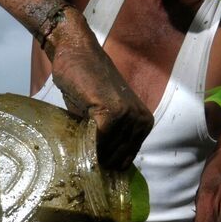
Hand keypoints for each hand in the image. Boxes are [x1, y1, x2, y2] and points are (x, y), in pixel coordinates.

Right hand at [44, 12, 152, 169]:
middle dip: (99, 163)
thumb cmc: (85, 83)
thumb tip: (100, 167)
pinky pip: (100, 143)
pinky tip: (77, 142)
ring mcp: (129, 116)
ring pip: (108, 153)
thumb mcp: (101, 116)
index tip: (93, 168)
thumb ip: (107, 138)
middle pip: (118, 159)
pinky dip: (87, 146)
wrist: (76, 52)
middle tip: (81, 161)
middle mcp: (141, 120)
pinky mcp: (112, 112)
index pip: (126, 158)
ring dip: (91, 155)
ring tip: (77, 149)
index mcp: (144, 122)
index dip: (108, 164)